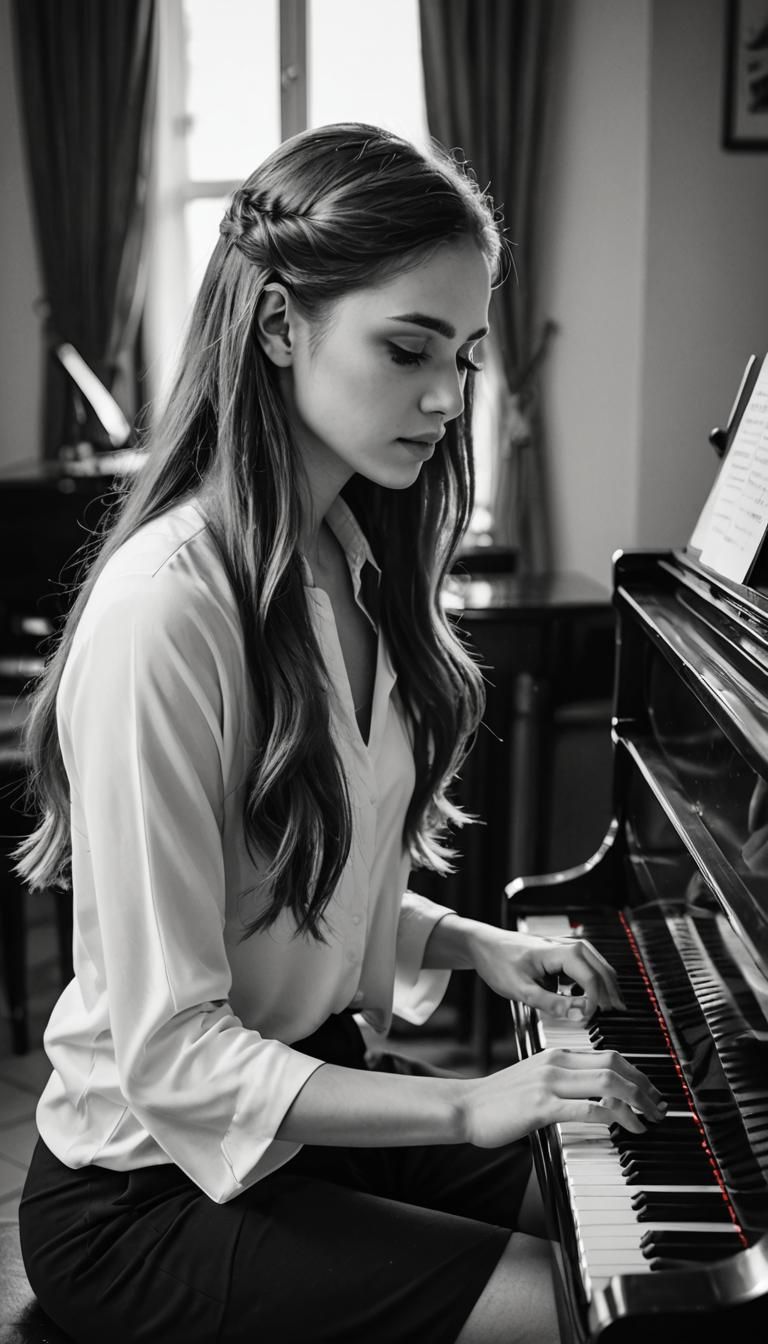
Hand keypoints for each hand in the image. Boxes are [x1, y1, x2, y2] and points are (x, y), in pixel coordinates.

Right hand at [458, 1047, 666, 1147]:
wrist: (467, 1106)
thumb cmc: (500, 1099)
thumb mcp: (537, 1081)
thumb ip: (566, 1082)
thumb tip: (599, 1097)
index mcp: (558, 1055)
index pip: (609, 1056)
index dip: (637, 1073)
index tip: (651, 1093)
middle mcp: (557, 1063)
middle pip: (615, 1065)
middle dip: (644, 1087)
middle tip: (659, 1108)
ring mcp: (549, 1083)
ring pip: (607, 1083)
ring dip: (635, 1102)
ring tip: (647, 1120)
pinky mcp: (541, 1106)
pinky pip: (586, 1108)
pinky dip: (612, 1117)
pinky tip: (622, 1128)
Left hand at [467, 924, 624, 1022]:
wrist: (484, 945)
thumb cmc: (499, 963)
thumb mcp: (522, 990)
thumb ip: (553, 1004)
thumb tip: (581, 1015)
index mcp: (561, 951)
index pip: (592, 979)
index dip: (596, 1003)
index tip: (591, 1021)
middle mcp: (570, 945)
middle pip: (603, 970)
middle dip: (611, 995)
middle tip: (616, 1019)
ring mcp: (568, 947)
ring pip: (599, 967)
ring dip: (606, 988)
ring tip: (609, 1010)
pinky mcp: (564, 953)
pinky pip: (588, 967)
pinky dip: (595, 982)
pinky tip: (591, 998)